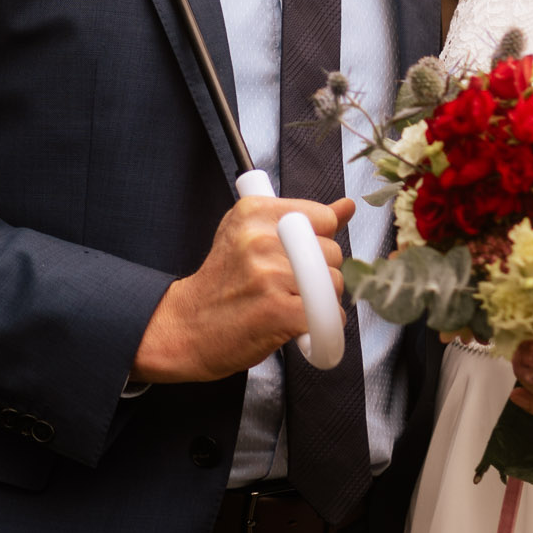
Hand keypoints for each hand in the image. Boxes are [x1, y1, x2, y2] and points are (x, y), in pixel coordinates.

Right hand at [131, 195, 353, 382]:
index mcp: (254, 212)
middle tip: (294, 287)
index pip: (323, 217)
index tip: (302, 257)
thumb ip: (301, 219)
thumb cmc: (221, 284)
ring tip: (295, 306)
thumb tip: (346, 206)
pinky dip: (324, 326)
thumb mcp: (250, 235)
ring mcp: (268, 274)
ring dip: (324, 302)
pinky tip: (304, 327)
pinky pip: (325, 314)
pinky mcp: (276, 310)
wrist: (185, 327)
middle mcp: (260, 239)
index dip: (320, 242)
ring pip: (333, 283)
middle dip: (323, 274)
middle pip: (332, 252)